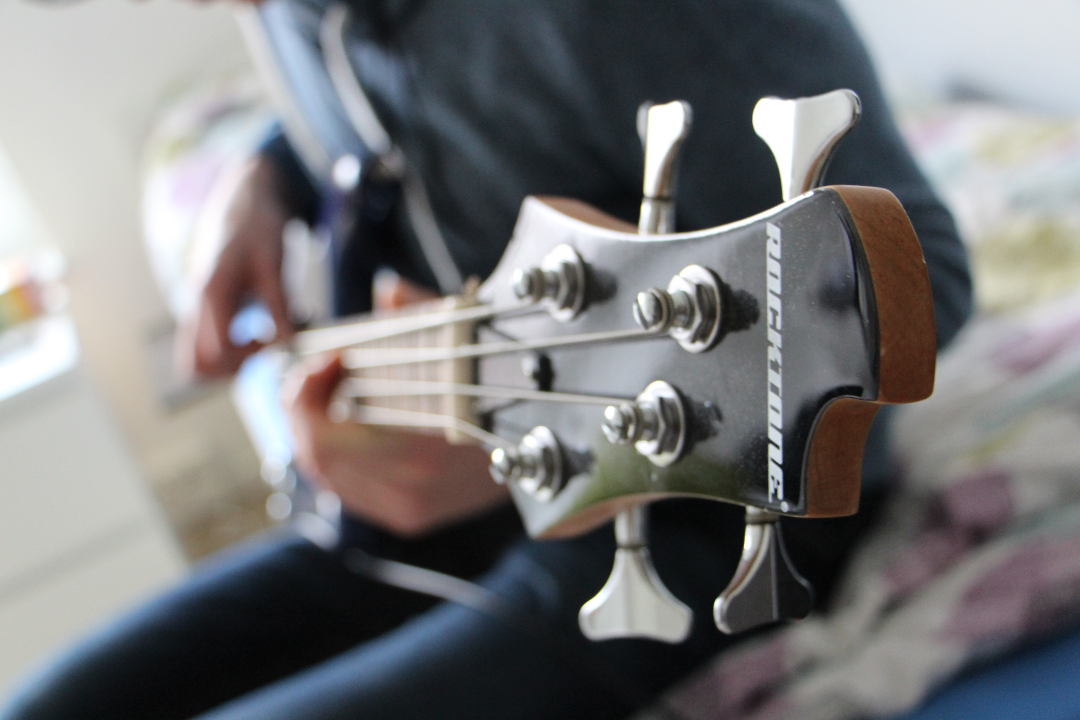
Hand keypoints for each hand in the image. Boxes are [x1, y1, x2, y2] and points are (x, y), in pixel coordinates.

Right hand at [177, 155, 293, 378]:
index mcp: (209, 294)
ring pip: (198, 360)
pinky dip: (231, 348)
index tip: (273, 339)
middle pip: (196, 368)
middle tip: (265, 347)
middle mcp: (195, 305)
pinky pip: (207, 344)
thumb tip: (288, 345)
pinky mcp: (206, 308)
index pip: (213, 354)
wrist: (243, 196)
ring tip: (264, 338)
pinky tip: (261, 328)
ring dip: (231, 362)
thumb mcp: (274, 262)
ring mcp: (197, 308)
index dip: (245, 358)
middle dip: (232, 370)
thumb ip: (279, 305)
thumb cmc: (259, 224)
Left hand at [283, 274, 509, 536]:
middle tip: (313, 371)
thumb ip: (423, 316)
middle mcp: (408, 492)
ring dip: (315, 430)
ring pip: (327, 475)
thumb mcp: (472, 341)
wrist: (551, 449)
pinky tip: (344, 422)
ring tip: (322, 391)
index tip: (326, 358)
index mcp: (419, 455)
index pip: (324, 440)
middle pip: (316, 458)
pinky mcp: (409, 517)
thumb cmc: (511, 386)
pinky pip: (348, 488)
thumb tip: (387, 292)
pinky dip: (335, 453)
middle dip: (303, 409)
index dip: (306, 397)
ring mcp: (407, 510)